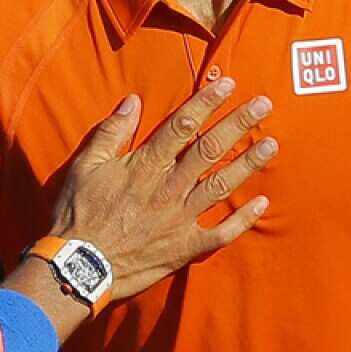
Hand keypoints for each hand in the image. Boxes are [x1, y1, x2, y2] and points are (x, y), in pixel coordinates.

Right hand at [48, 78, 275, 299]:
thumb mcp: (85, 166)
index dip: (207, 103)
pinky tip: (262, 204)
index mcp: (145, 166)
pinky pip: (220, 233)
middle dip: (238, 124)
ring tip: (271, 145)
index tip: (229, 85)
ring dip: (248, 164)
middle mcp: (168, 188)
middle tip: (264, 105)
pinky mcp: (184, 247)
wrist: (80, 266)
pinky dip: (243, 220)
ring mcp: (180, 218)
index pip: (182, 126)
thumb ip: (111, 132)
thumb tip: (133, 101)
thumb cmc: (78, 214)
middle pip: (210, 149)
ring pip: (221, 186)